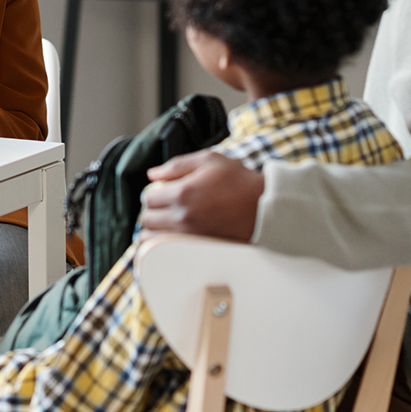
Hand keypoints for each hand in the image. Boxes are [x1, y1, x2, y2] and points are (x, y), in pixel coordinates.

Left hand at [140, 149, 263, 242]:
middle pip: (148, 219)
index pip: (148, 198)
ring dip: (155, 229)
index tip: (161, 192)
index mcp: (182, 193)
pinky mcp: (198, 248)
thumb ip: (176, 165)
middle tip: (163, 206)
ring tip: (165, 221)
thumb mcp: (208, 160)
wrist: (263, 206)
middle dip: (152, 211)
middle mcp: (183, 216)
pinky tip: (170, 236)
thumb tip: (152, 174)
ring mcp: (190, 235)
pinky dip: (163, 244)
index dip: (152, 193)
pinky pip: (168, 251)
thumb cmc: (238, 179)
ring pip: (153, 238)